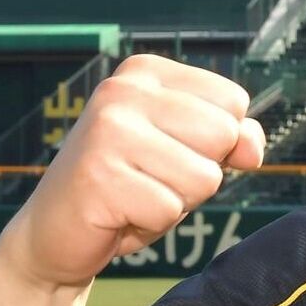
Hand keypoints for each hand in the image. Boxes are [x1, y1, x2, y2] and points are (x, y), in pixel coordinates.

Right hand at [0, 54, 265, 289]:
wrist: (54, 233)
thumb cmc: (131, 186)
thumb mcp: (188, 151)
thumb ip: (233, 137)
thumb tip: (251, 149)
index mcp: (146, 72)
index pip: (233, 101)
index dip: (217, 140)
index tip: (170, 151)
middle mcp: (123, 90)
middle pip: (224, 135)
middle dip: (200, 171)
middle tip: (152, 179)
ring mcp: (108, 130)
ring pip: (204, 177)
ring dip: (177, 200)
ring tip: (137, 196)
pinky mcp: (98, 176)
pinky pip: (169, 210)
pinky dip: (152, 223)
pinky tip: (119, 214)